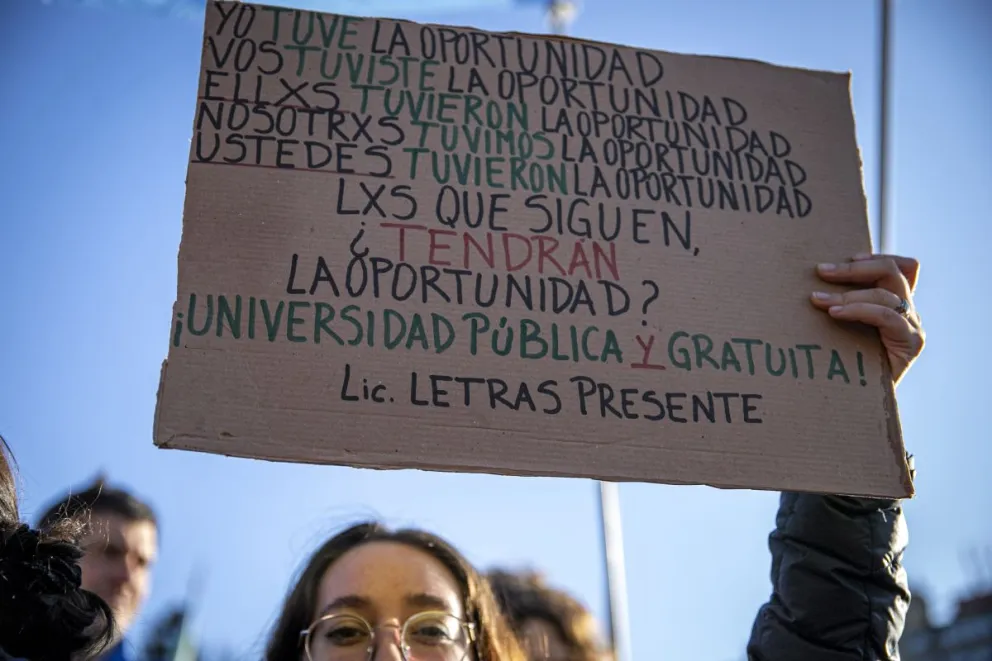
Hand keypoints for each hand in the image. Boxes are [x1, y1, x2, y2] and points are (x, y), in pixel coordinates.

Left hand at [810, 253, 924, 384]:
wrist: (859, 406)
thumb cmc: (844, 366)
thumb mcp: (842, 330)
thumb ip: (841, 306)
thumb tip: (811, 284)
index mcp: (897, 305)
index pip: (904, 267)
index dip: (878, 256)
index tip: (847, 256)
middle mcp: (909, 313)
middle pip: (894, 271)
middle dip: (854, 268)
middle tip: (821, 271)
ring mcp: (912, 327)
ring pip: (886, 293)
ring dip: (847, 293)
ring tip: (817, 299)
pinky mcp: (910, 344)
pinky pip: (886, 316)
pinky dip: (858, 310)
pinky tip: (835, 312)